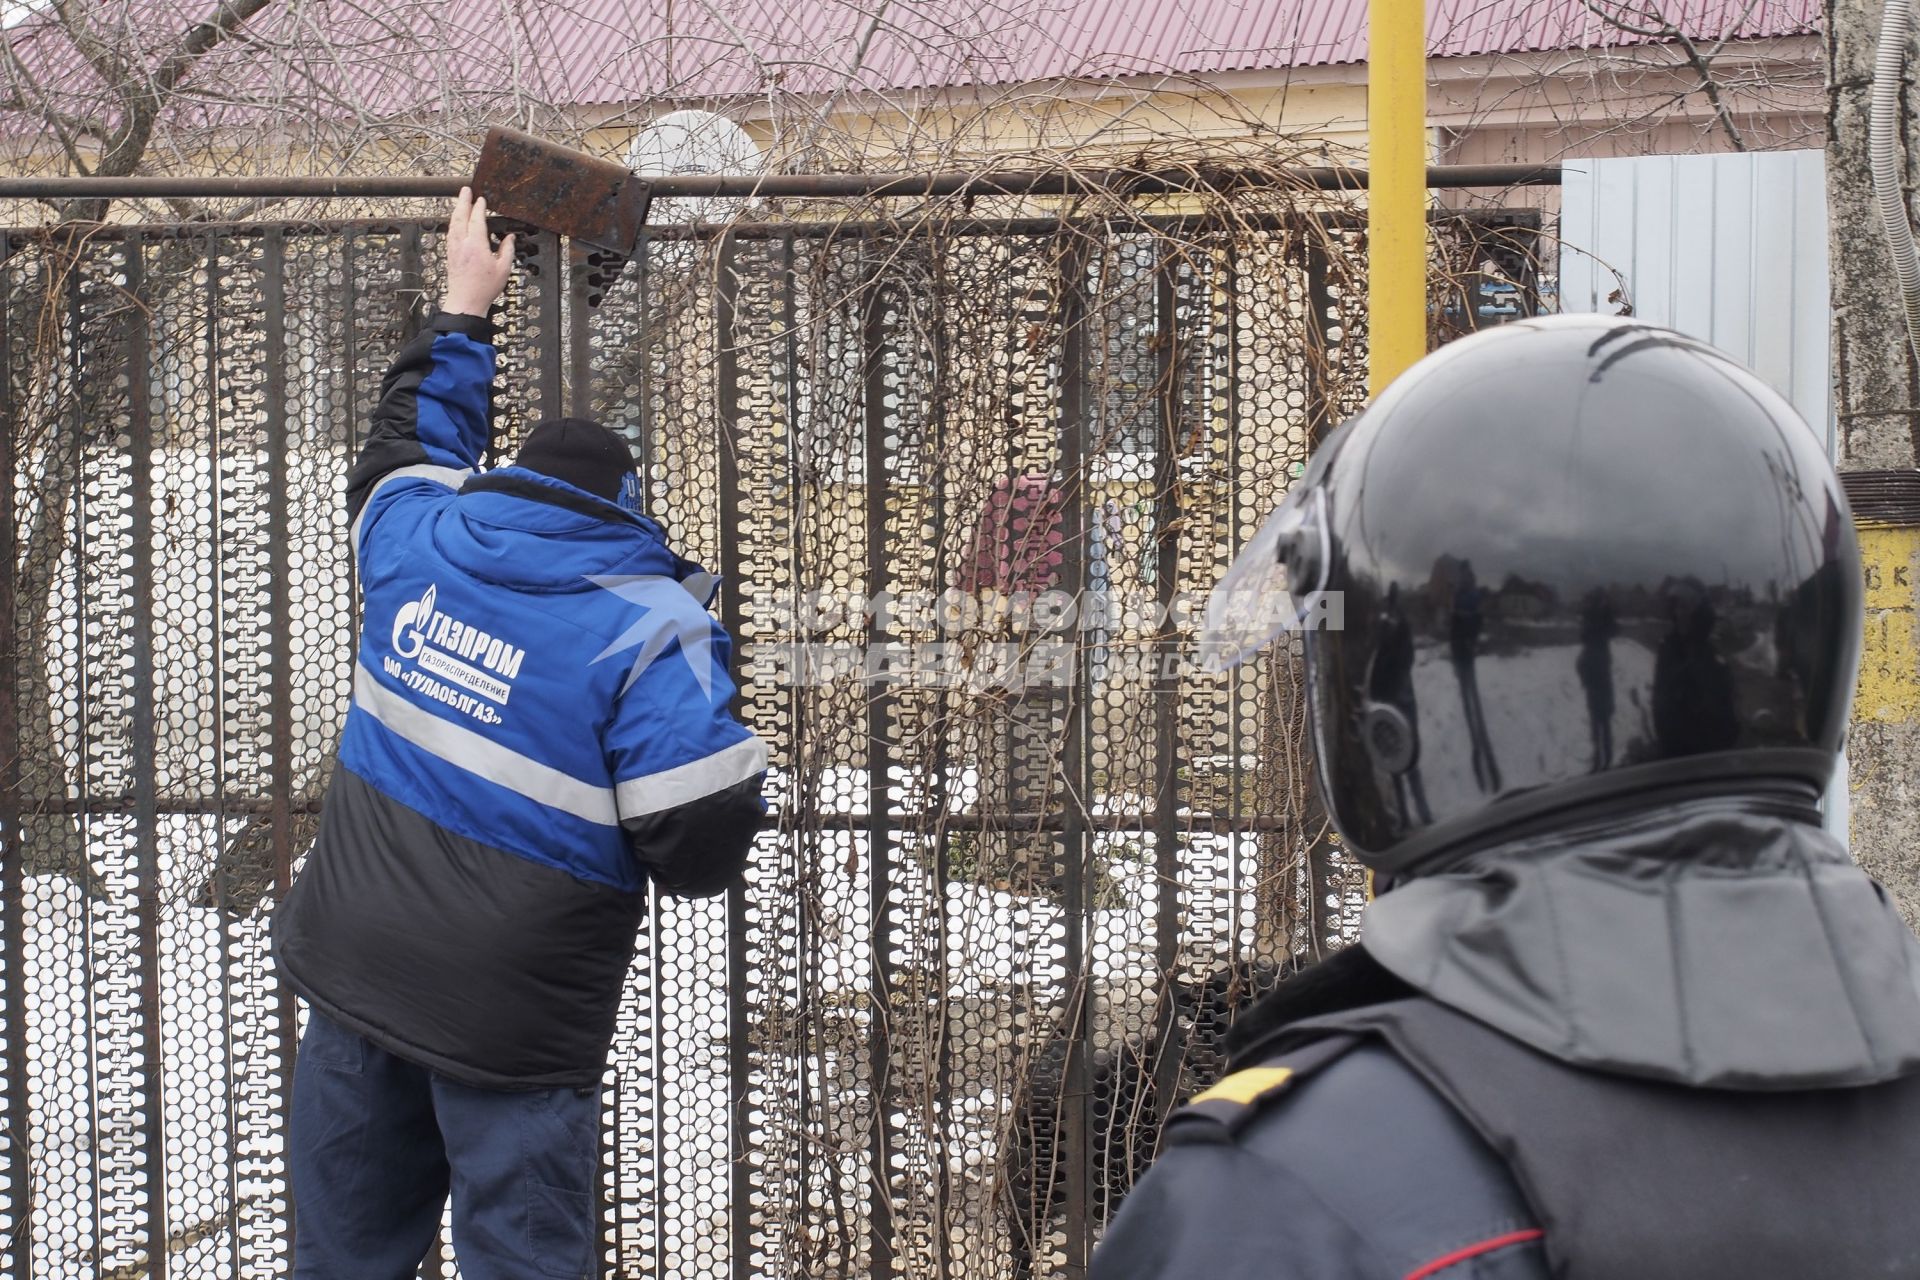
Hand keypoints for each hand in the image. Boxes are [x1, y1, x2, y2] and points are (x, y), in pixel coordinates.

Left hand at [439, 187, 514, 317]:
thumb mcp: (503, 269)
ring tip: (460, 202)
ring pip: (453, 224)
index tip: (481, 199)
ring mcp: (454, 249)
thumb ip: (507, 250)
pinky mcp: (450, 254)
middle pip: (460, 217)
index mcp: (476, 245)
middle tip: (465, 190)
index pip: (477, 220)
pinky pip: (451, 233)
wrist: (465, 302)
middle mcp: (462, 244)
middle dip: (463, 202)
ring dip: (456, 211)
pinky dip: (453, 223)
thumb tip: (509, 238)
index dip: (479, 208)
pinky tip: (455, 222)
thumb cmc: (484, 288)